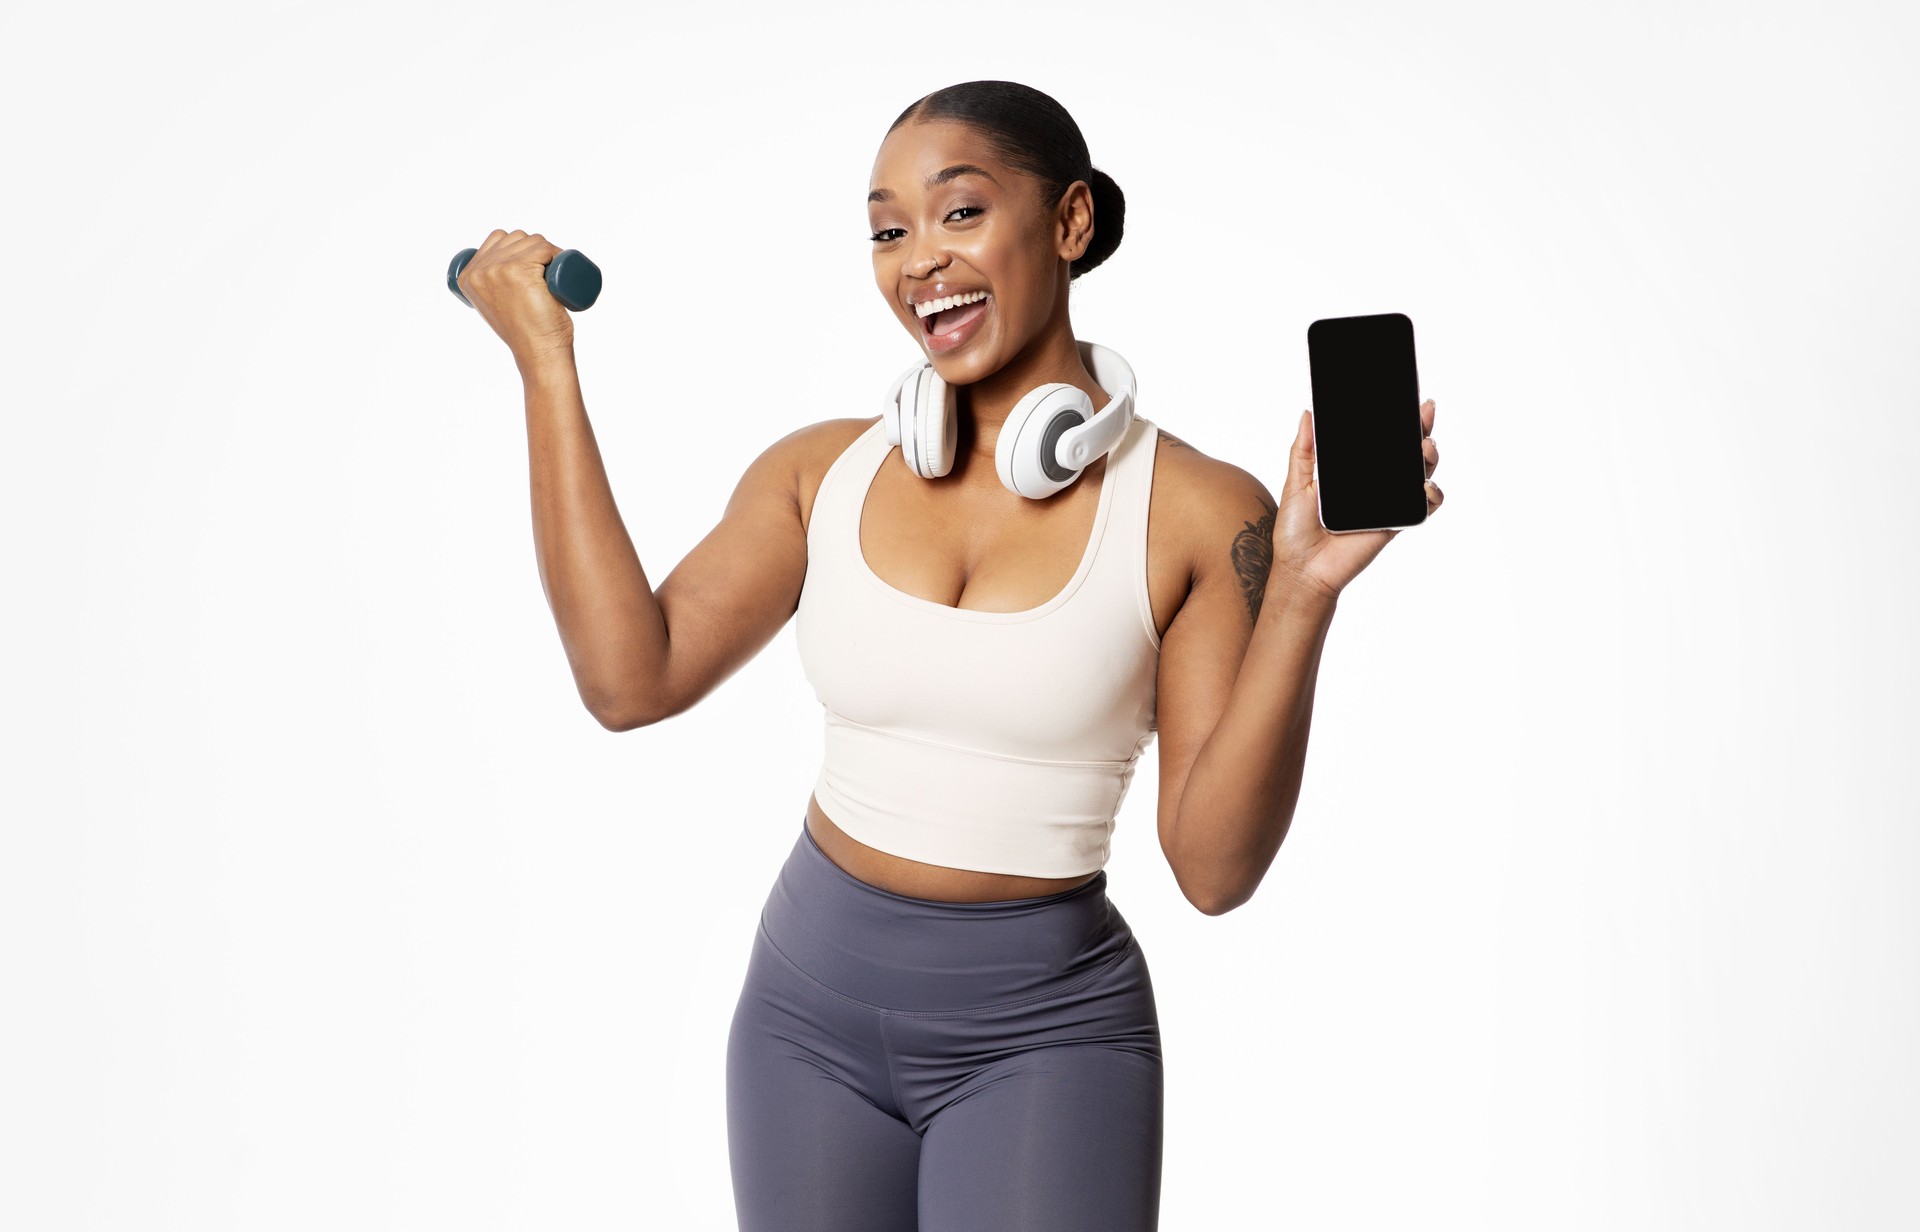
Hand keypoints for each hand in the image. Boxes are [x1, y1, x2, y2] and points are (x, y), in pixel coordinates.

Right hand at [454, 229, 576, 364]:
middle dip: (536, 249)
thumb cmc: (524, 332)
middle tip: (548, 274)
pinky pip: (543, 247)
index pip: (498, 239)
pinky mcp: (519, 270)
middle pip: (516, 238)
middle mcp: (479, 270)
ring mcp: (498, 269)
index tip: (535, 267)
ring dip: (548, 252)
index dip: (521, 248)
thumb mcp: (496, 304)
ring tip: (553, 276)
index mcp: (467, 276)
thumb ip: (492, 288)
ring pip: (532, 241)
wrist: (538, 353)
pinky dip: (556, 253)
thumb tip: (500, 272)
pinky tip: (558, 268)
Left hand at [1272, 398, 1442, 601]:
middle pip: (1406, 452)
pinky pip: (1422, 508)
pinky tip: (1426, 486)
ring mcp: (1387, 503)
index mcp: (1354, 472)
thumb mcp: (1296, 483)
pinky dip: (1431, 495)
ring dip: (1429, 457)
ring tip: (1425, 446)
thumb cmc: (1296, 531)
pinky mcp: (1394, 523)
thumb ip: (1304, 450)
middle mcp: (1374, 485)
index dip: (1396, 420)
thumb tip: (1308, 413)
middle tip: (1424, 412)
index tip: (1406, 398)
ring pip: (1420, 475)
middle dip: (1421, 430)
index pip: (1380, 440)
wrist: (1301, 569)